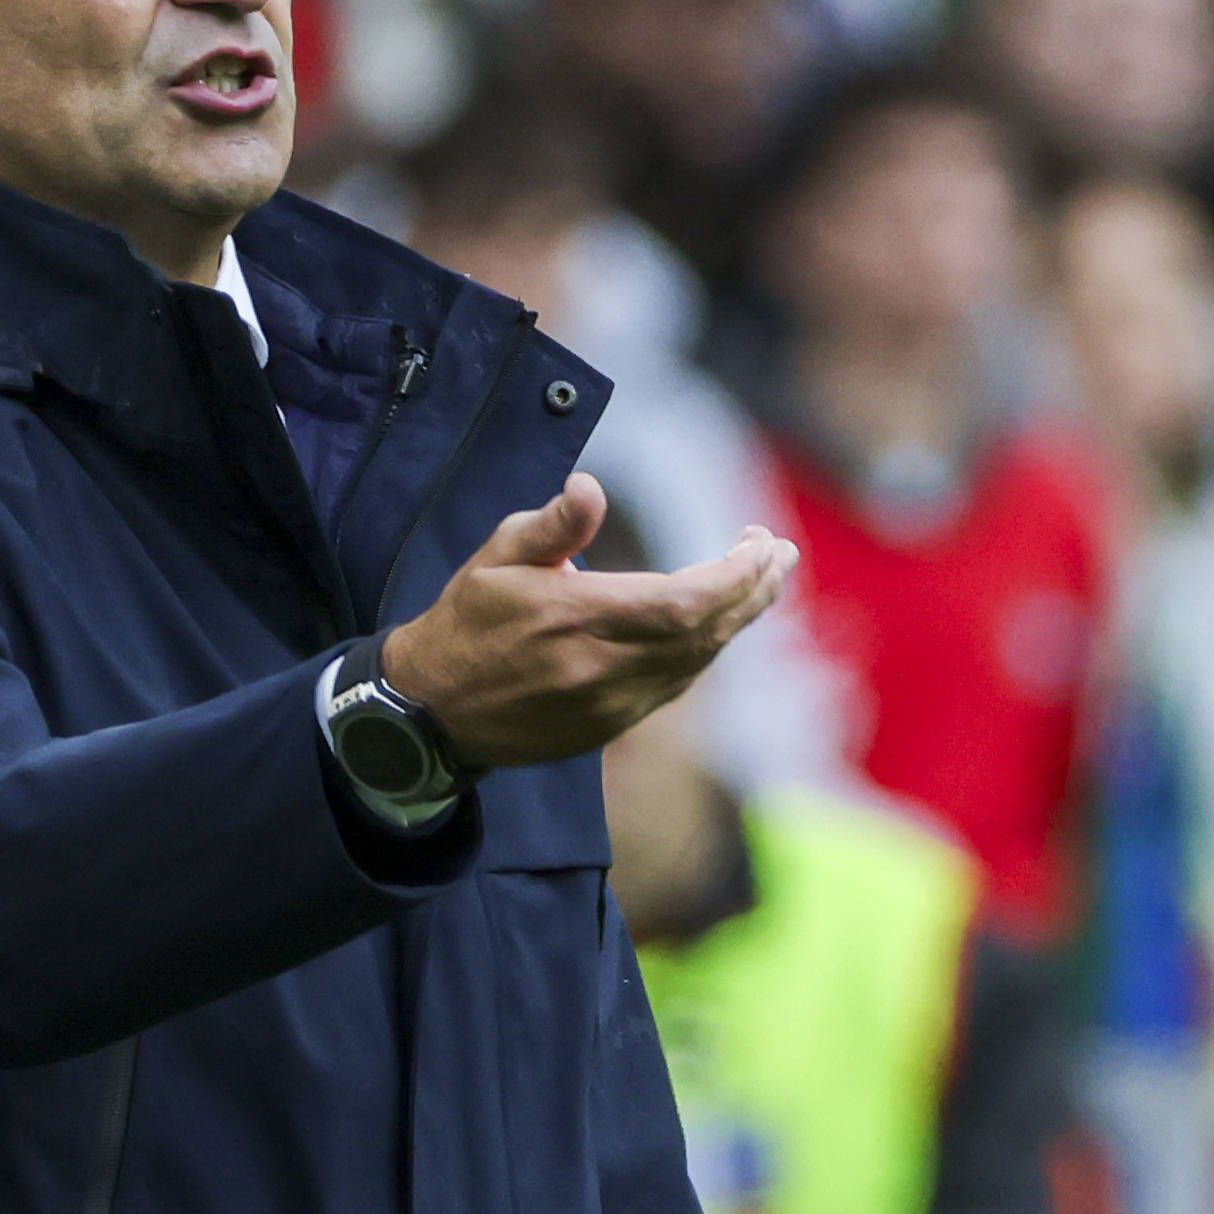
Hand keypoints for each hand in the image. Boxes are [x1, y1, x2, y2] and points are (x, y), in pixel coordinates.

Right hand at [381, 475, 794, 768]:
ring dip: (737, 619)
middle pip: (706, 633)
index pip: (685, 601)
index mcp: (577, 619)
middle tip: (780, 553)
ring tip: (761, 578)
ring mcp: (611, 705)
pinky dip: (706, 648)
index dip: (736, 575)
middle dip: (753, 591)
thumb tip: (591, 487)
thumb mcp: (496, 558)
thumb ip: (552, 526)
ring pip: (698, 662)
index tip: (759, 541)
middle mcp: (603, 668)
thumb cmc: (467, 622)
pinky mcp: (611, 727)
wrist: (432, 712)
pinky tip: (718, 619)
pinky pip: (677, 684)